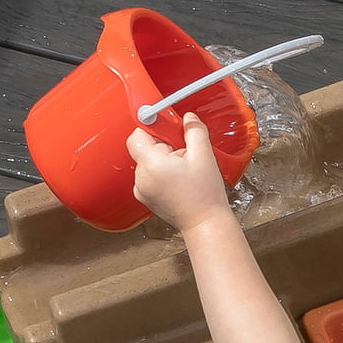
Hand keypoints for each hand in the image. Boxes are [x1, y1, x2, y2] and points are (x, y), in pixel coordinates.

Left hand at [127, 114, 234, 233]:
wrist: (204, 223)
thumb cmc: (204, 196)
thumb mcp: (204, 156)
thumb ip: (194, 131)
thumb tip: (188, 118)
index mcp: (152, 164)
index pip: (137, 134)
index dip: (152, 128)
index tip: (167, 128)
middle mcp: (141, 177)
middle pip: (143, 147)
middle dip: (162, 145)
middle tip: (183, 154)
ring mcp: (141, 189)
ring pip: (146, 161)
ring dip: (161, 160)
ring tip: (182, 171)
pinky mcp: (145, 197)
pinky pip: (148, 175)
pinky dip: (160, 174)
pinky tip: (177, 181)